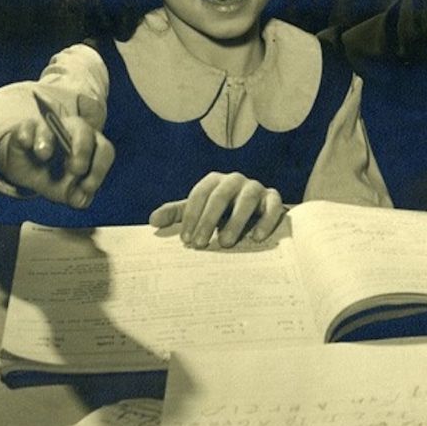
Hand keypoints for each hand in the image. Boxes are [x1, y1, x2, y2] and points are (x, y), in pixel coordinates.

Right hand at [0, 112, 114, 208]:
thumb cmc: (54, 177)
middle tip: (76, 169)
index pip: (104, 150)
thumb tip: (81, 197)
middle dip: (82, 151)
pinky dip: (27, 134)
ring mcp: (50, 127)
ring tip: (44, 155)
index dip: (99, 169)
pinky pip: (28, 127)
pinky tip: (26, 143)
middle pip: (84, 132)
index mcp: (91, 145)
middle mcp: (74, 131)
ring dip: (50, 140)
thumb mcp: (68, 192)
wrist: (26, 171)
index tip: (88, 187)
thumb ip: (80, 196)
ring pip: (54, 126)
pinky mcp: (27, 128)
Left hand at [149, 172, 285, 247]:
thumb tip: (152, 221)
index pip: (199, 194)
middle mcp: (235, 181)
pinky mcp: (274, 199)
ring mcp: (256, 188)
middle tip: (200, 244)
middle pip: (220, 196)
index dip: (191, 216)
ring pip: (247, 199)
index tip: (185, 240)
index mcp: (214, 182)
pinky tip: (256, 238)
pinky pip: (273, 206)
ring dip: (235, 221)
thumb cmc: (222, 214)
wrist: (256, 213)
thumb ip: (177, 215)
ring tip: (225, 243)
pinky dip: (265, 220)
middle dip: (208, 220)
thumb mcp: (199, 212)